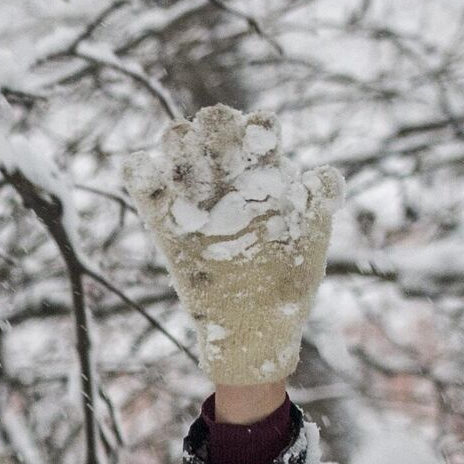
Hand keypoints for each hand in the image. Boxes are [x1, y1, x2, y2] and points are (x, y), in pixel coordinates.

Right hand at [124, 106, 343, 391]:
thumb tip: (323, 174)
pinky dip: (140, 171)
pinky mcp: (167, 227)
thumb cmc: (288, 291)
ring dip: (178, 140)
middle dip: (214, 127)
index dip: (257, 128)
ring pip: (179, 148)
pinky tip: (144, 168)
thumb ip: (317, 205)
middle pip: (215, 131)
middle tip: (217, 144)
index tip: (259, 142)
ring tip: (180, 150)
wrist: (252, 336)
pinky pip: (146, 187)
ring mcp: (197, 202)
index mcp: (268, 180)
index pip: (260, 132)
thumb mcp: (311, 246)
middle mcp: (231, 182)